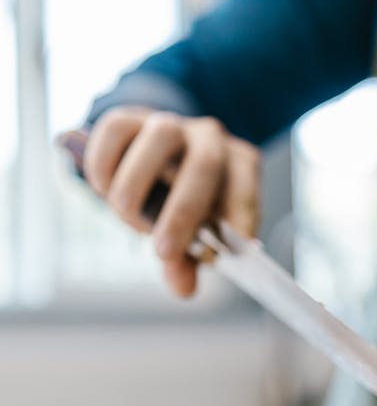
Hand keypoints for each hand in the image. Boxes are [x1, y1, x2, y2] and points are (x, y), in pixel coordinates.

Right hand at [84, 108, 260, 295]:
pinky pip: (116, 128)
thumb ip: (187, 261)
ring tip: (124, 214)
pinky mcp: (130, 117)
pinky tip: (102, 189)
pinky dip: (105, 162)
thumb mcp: (190, 235)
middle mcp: (210, 138)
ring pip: (160, 137)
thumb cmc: (180, 203)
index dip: (238, 218)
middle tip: (163, 252)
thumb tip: (183, 288)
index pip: (245, 187)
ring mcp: (170, 123)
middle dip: (183, 213)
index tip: (221, 255)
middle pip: (204, 164)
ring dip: (138, 184)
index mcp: (238, 165)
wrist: (149, 162)